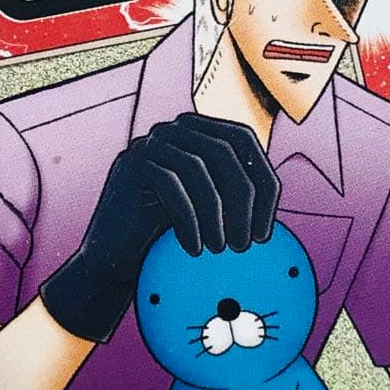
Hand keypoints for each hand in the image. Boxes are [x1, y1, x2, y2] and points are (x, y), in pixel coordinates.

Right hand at [39, 113, 279, 341]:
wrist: (113, 260)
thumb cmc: (166, 239)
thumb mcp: (210, 212)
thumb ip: (236, 196)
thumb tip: (276, 204)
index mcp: (199, 132)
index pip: (244, 139)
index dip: (264, 181)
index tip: (266, 231)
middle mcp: (175, 129)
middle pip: (224, 150)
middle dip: (243, 200)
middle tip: (245, 245)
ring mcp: (150, 142)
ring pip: (198, 167)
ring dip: (216, 213)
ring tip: (220, 250)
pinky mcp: (131, 163)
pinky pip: (170, 184)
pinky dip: (188, 220)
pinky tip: (193, 249)